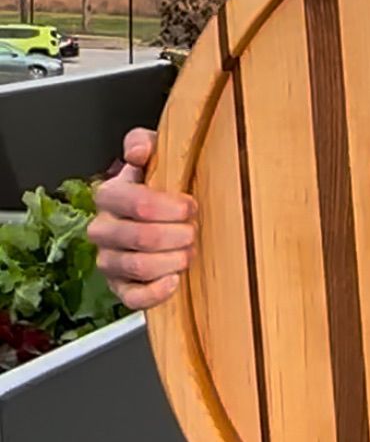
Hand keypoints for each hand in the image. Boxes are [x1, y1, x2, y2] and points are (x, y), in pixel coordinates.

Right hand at [88, 129, 198, 311]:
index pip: (135, 202)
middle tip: (194, 230)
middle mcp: (103, 229)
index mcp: (110, 195)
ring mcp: (109, 260)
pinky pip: (133, 297)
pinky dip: (158, 291)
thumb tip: (137, 149)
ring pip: (139, 266)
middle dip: (177, 234)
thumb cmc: (162, 189)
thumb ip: (145, 143)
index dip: (170, 207)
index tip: (190, 206)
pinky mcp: (119, 288)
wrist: (165, 221)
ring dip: (173, 260)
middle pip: (141, 236)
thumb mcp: (158, 157)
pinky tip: (175, 279)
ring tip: (189, 251)